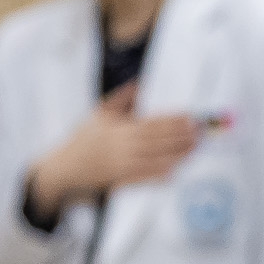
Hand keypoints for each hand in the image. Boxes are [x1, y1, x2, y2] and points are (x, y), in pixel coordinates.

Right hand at [26, 84, 196, 217]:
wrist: (63, 168)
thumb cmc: (82, 138)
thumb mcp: (98, 114)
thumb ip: (120, 99)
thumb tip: (139, 82)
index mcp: (115, 128)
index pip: (149, 123)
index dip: (171, 121)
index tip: (189, 117)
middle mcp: (119, 147)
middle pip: (155, 142)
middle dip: (179, 137)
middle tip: (200, 132)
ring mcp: (119, 166)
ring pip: (153, 160)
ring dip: (176, 155)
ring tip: (194, 148)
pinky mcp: (119, 180)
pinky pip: (143, 178)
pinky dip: (159, 174)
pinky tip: (175, 169)